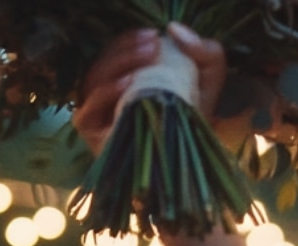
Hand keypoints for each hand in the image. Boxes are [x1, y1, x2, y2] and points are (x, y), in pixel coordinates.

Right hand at [73, 25, 226, 155]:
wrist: (193, 163)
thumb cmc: (194, 119)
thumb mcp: (207, 80)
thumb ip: (205, 53)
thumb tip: (175, 29)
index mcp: (125, 75)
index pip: (117, 51)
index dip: (130, 40)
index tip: (154, 35)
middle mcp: (106, 92)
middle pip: (104, 62)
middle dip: (127, 49)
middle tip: (152, 43)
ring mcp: (95, 112)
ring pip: (95, 79)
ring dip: (118, 64)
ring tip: (146, 57)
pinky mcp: (91, 132)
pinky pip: (90, 108)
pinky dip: (106, 93)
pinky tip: (128, 84)